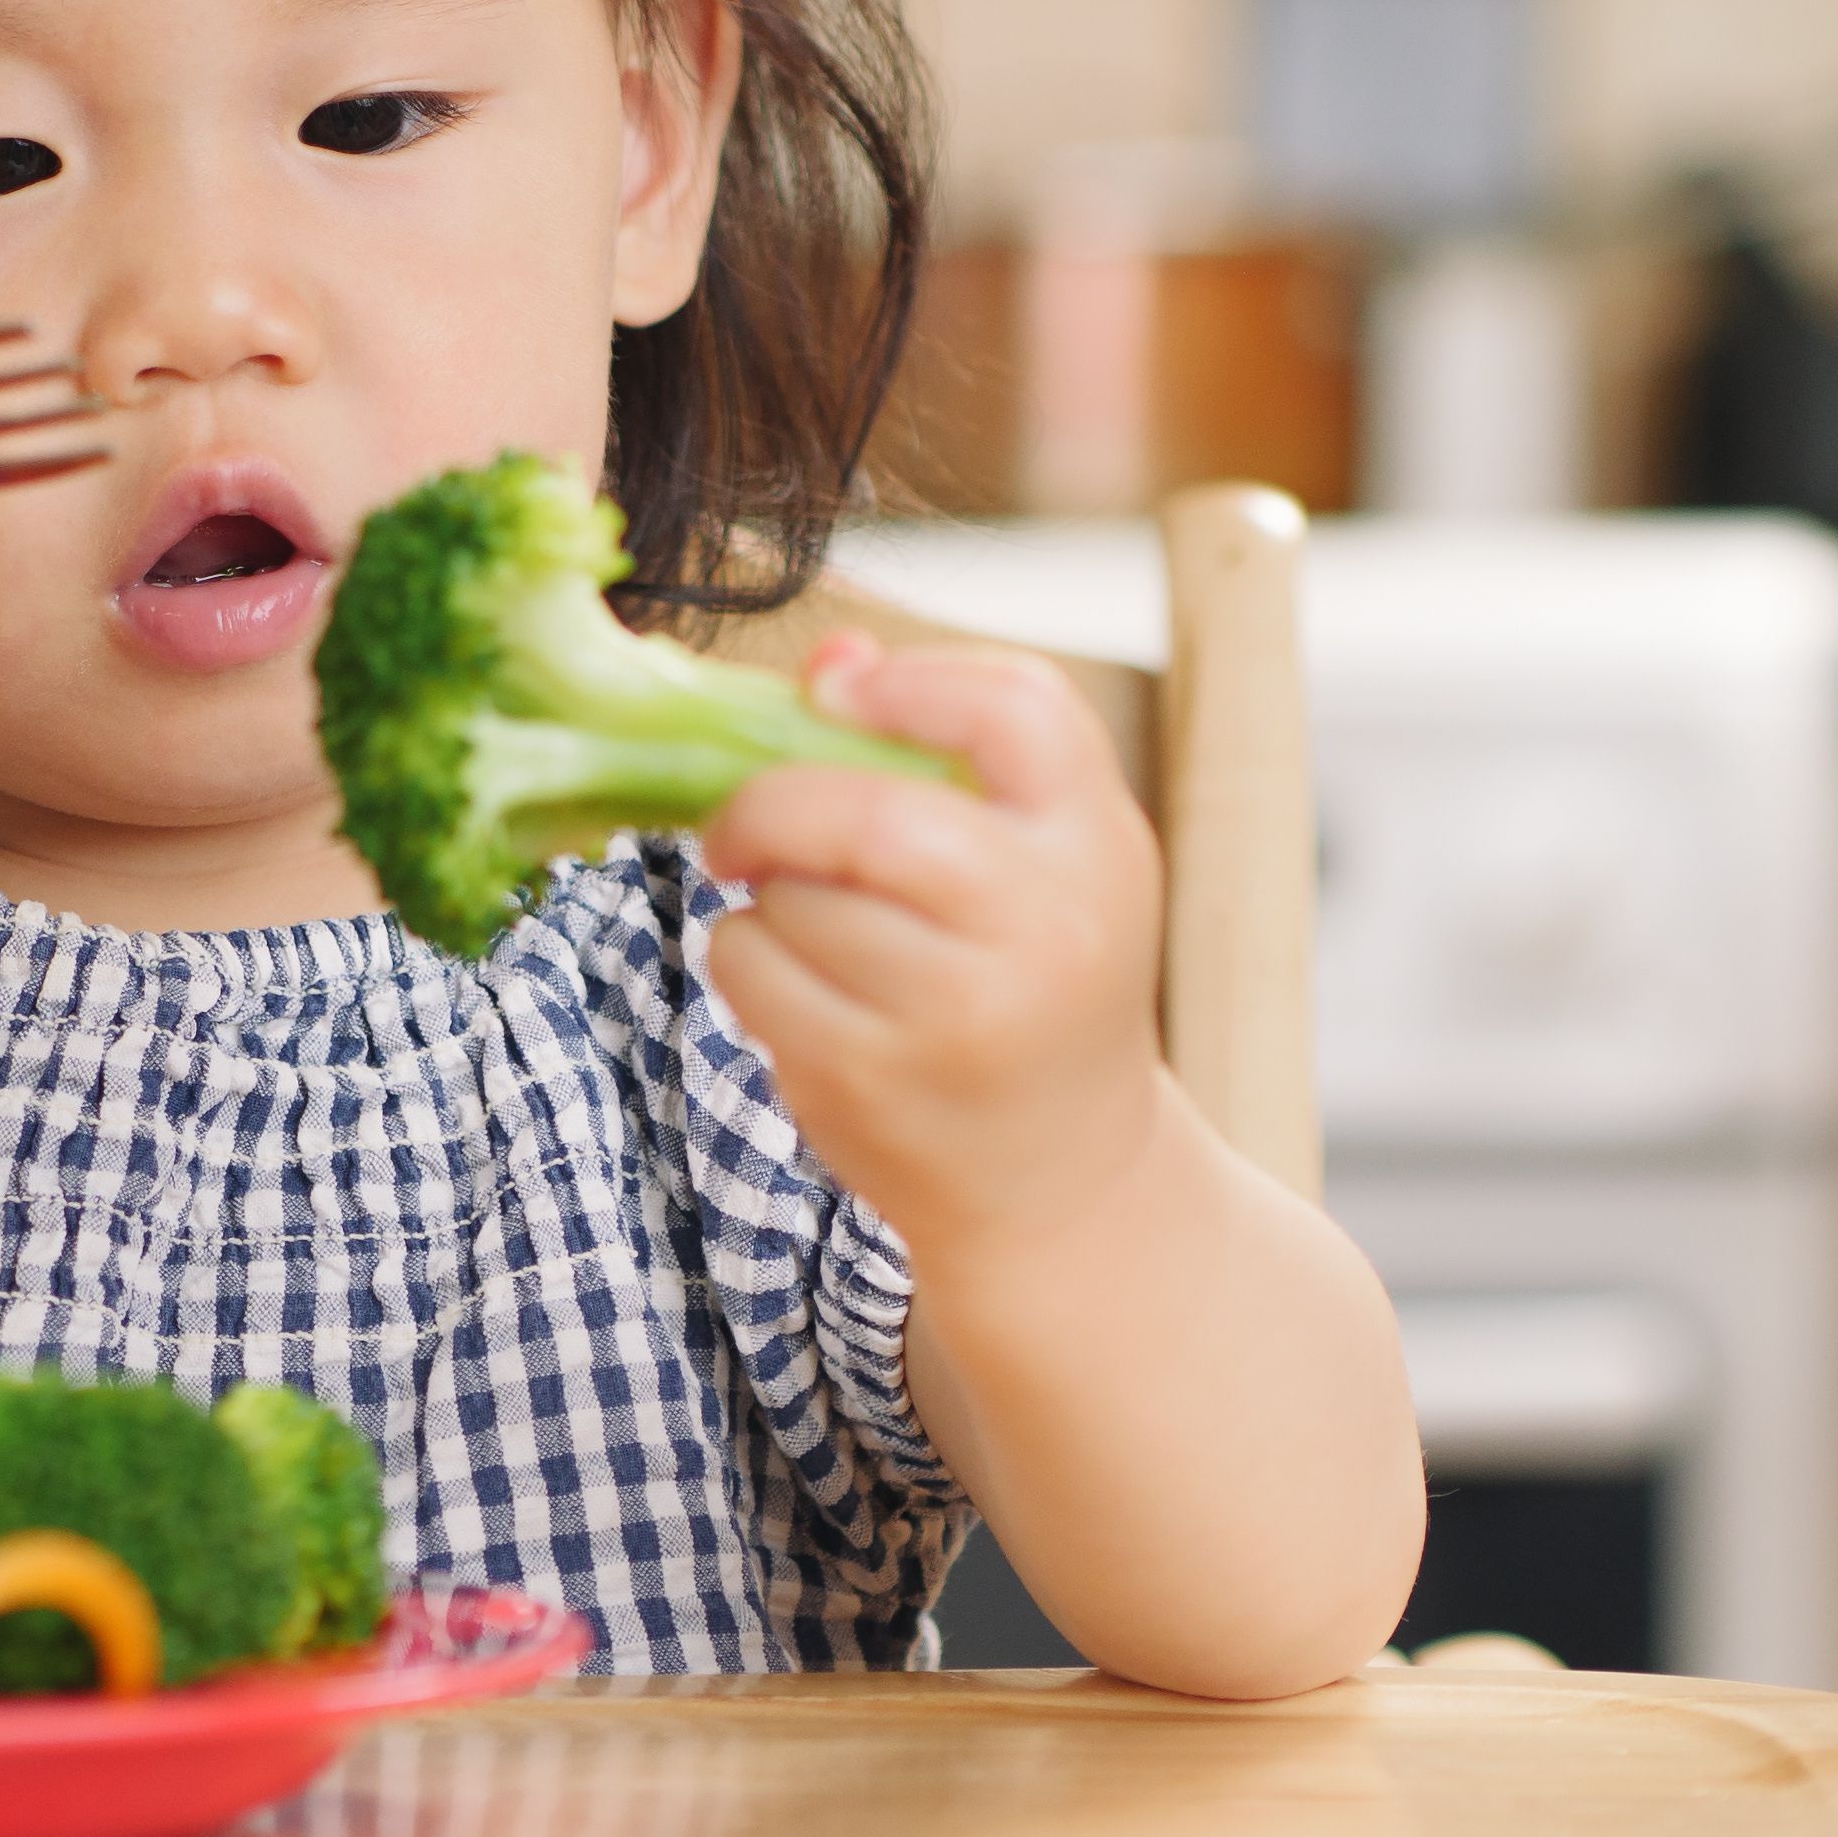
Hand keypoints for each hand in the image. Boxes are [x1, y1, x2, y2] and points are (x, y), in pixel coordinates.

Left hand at [695, 635, 1168, 1260]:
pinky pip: (752, 971)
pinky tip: (797, 987)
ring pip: (792, 898)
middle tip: (740, 825)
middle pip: (867, 817)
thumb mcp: (1040, 860)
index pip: (1017, 709)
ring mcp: (959, 1015)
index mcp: (1097, 846)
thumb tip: (830, 660)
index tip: (835, 695)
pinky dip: (745, 961)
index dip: (908, 684)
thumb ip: (950, 746)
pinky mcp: (874, 1083)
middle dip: (771, 805)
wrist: (1064, 1177)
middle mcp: (1046, 928)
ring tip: (809, 926)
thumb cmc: (1038, 984)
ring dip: (765, 896)